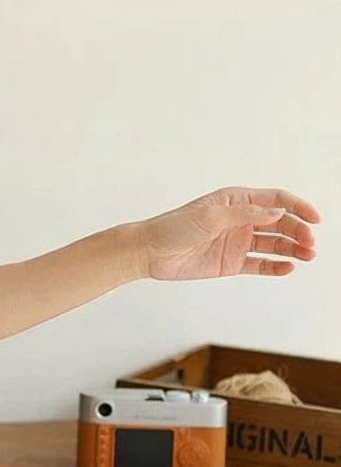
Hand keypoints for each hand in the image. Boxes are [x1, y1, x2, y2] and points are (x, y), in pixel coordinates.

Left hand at [135, 187, 319, 280]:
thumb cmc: (173, 227)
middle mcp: (240, 220)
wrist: (150, 251)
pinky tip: (289, 268)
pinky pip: (260, 264)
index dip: (297, 206)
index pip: (275, 199)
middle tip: (310, 243)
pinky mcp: (232, 262)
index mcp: (235, 201)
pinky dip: (276, 266)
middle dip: (298, 231)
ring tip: (308, 255)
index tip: (315, 218)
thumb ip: (245, 215)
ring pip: (274, 244)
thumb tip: (277, 212)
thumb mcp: (210, 216)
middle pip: (280, 223)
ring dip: (293, 249)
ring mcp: (237, 241)